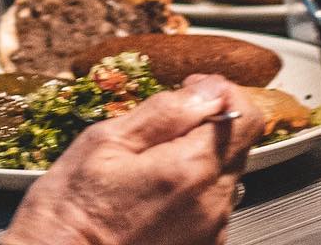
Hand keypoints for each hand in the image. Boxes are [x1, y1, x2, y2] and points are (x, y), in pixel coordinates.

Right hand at [3, 76, 262, 244]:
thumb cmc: (75, 206)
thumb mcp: (107, 139)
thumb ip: (164, 112)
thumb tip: (206, 90)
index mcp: (190, 169)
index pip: (245, 116)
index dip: (219, 91)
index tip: (189, 90)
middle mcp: (212, 204)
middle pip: (237, 144)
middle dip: (206, 124)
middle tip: (160, 125)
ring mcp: (210, 231)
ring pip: (225, 174)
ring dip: (198, 157)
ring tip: (151, 162)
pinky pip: (212, 204)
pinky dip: (192, 188)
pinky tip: (154, 190)